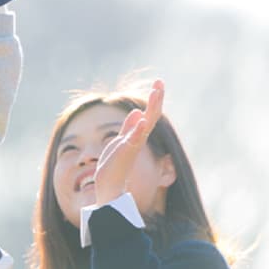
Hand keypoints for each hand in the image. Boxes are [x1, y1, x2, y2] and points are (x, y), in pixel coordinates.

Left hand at [94, 80, 165, 206]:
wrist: (108, 186)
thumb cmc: (115, 166)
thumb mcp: (120, 142)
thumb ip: (129, 128)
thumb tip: (136, 112)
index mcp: (136, 136)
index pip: (149, 115)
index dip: (154, 100)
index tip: (159, 82)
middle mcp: (137, 139)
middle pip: (151, 117)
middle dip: (156, 100)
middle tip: (160, 83)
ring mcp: (132, 146)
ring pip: (145, 125)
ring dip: (151, 109)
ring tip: (156, 93)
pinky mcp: (124, 153)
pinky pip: (134, 139)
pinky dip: (138, 129)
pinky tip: (141, 118)